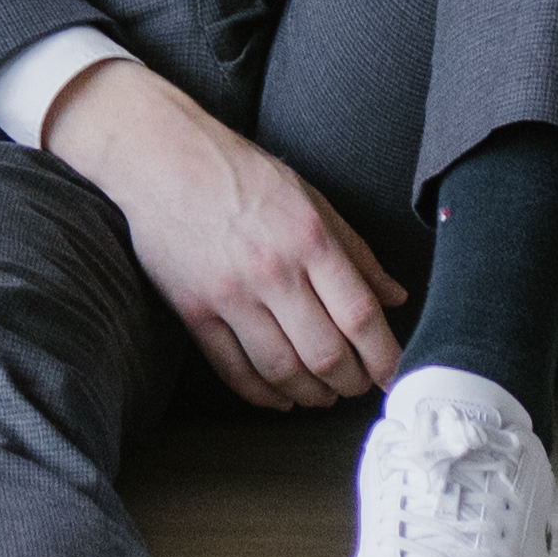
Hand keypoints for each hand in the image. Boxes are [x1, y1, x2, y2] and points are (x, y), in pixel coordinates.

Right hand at [52, 60, 408, 407]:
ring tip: (324, 395)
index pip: (359, 314)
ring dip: (311, 395)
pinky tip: (281, 397)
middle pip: (324, 352)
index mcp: (309, 238)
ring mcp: (229, 294)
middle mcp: (272, 269)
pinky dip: (263, 395)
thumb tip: (395, 297)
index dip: (383, 355)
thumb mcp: (311, 199)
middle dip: (351, 381)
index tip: (393, 373)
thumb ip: (356, 251)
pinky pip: (233, 369)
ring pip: (281, 369)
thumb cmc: (241, 174)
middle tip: (359, 386)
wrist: (162, 158)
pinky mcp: (193, 310)